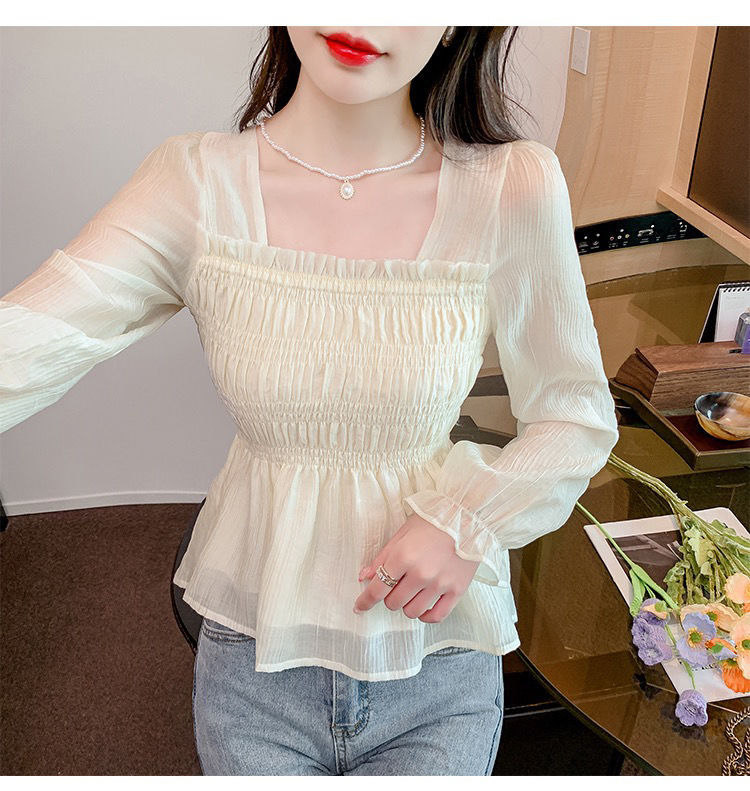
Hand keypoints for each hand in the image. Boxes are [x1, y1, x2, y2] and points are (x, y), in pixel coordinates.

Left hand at [354, 513, 479, 621]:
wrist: (467, 518)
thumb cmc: (432, 521)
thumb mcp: (402, 533)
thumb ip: (382, 557)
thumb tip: (364, 576)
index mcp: (403, 557)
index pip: (377, 589)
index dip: (365, 601)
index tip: (359, 607)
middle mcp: (421, 573)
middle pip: (393, 603)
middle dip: (389, 597)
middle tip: (395, 585)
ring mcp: (440, 584)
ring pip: (412, 611)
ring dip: (406, 605)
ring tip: (411, 593)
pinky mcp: (457, 590)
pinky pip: (436, 616)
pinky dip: (426, 616)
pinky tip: (424, 607)